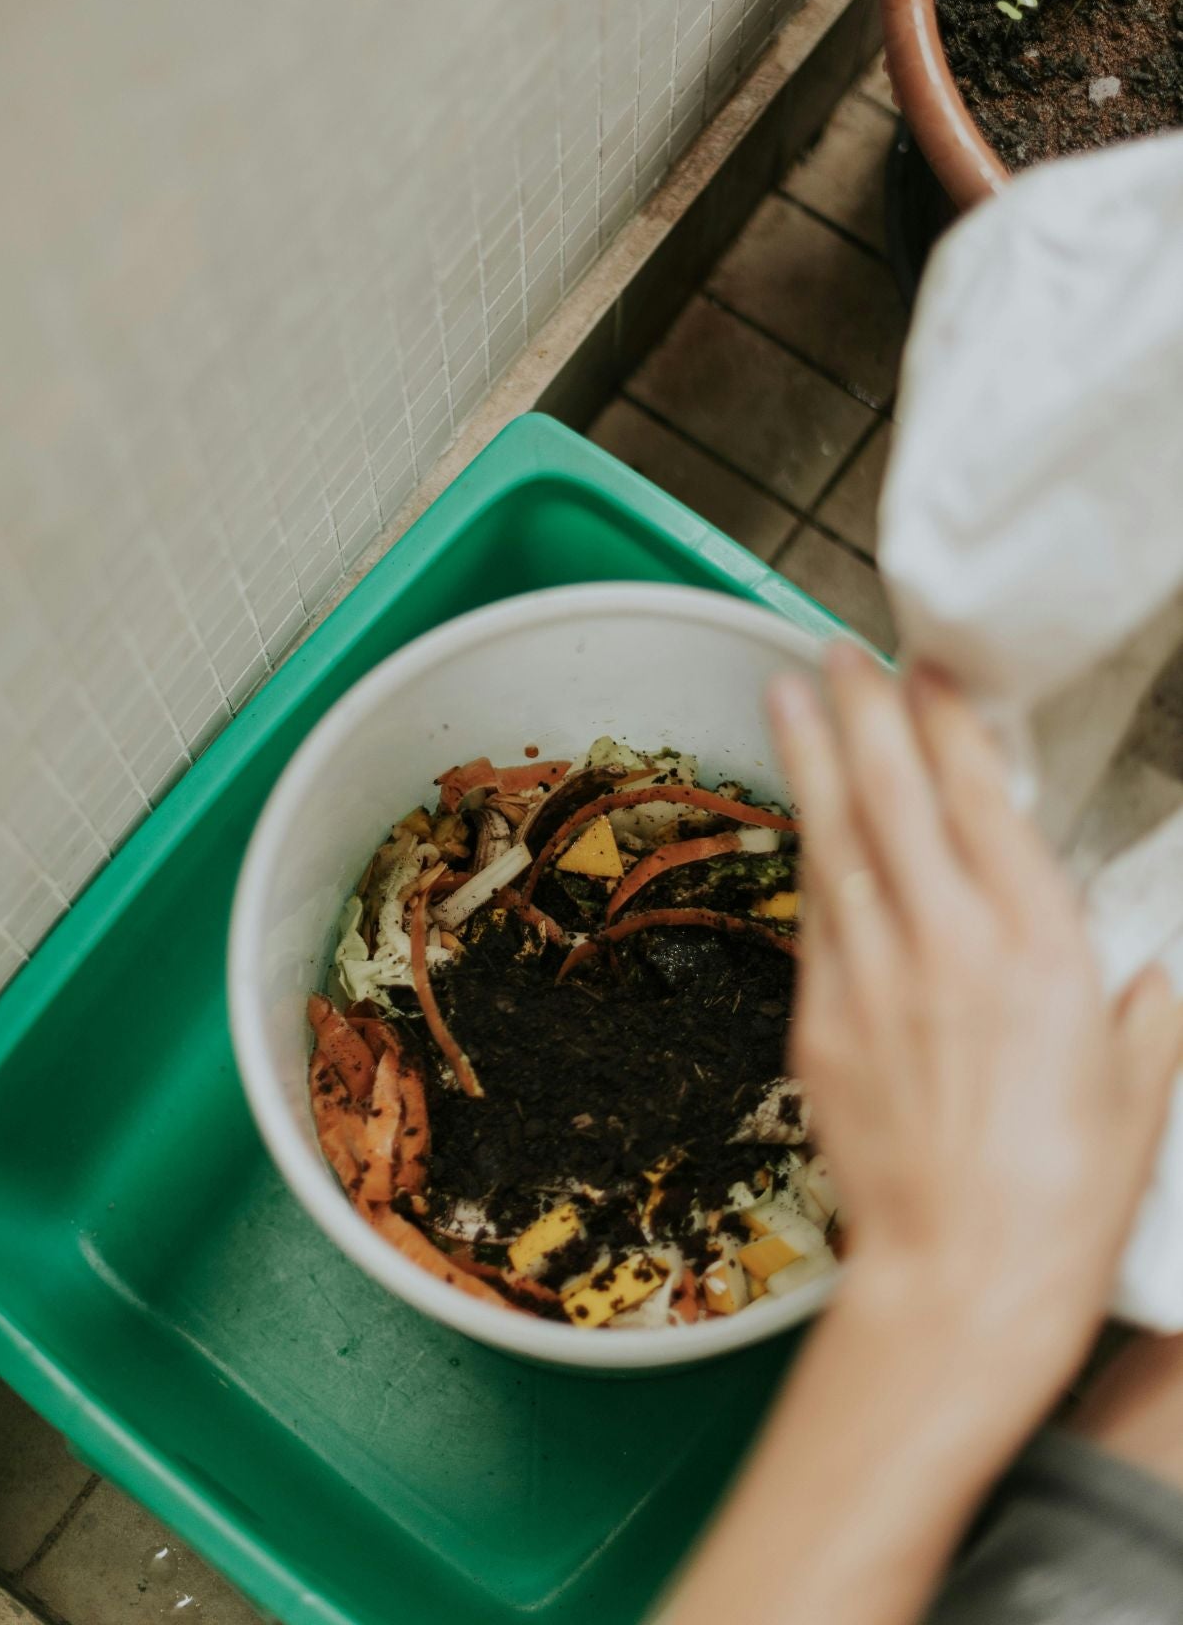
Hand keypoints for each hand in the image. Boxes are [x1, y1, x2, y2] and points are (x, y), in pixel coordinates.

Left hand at [768, 643, 1181, 1401]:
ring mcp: (871, 976)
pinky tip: (804, 823)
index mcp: (1035, 945)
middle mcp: (945, 942)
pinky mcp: (821, 1021)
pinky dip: (812, 857)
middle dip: (862, 711)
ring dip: (811, 760)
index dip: (949, 724)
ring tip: (789, 696)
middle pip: (890, 796)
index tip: (930, 673)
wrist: (961, 1281)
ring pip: (833, 839)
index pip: (980, 800)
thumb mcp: (1142, 1090)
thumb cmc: (1062, 1195)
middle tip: (838, 652)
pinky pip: (816, 916)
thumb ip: (1142, 1010)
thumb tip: (1144, 973)